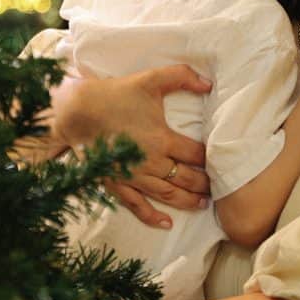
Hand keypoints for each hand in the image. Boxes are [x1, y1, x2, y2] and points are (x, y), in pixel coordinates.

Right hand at [52, 65, 212, 227]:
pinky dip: (153, 216)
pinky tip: (167, 223)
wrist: (78, 111)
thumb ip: (181, 76)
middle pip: (186, 179)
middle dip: (205, 184)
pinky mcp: (117, 184)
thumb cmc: (116, 94)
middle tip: (218, 187)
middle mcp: (151, 162)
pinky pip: (137, 205)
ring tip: (203, 204)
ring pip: (168, 195)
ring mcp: (134, 176)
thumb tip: (208, 83)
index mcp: (162, 139)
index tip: (221, 161)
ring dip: (188, 201)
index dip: (211, 159)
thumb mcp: (151, 79)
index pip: (196, 155)